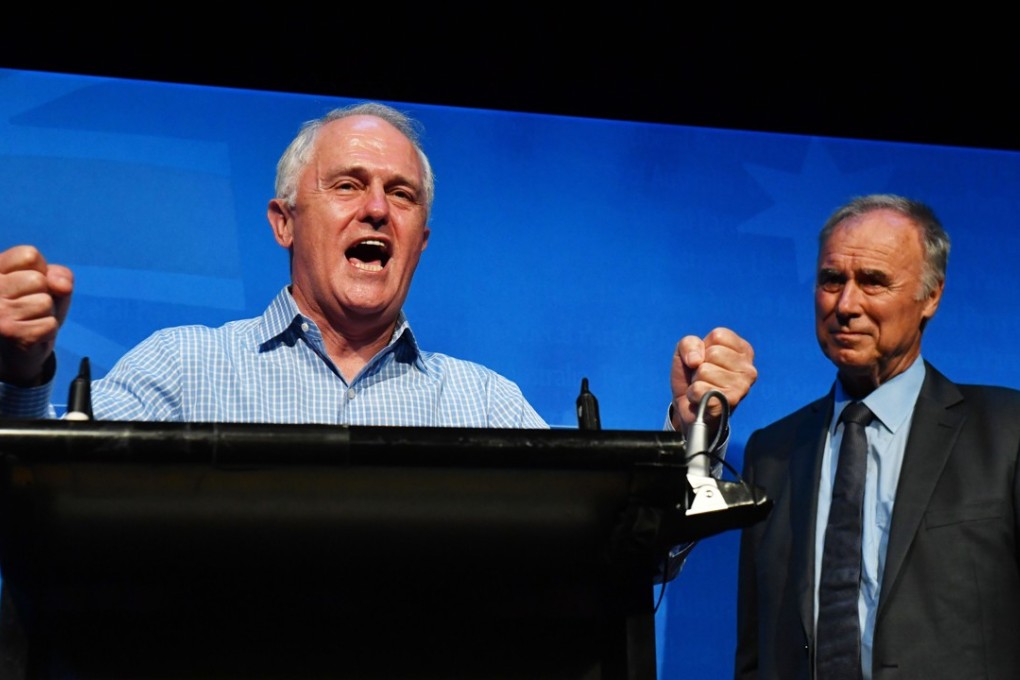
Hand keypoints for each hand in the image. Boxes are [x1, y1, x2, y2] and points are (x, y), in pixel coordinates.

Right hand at [0, 245, 73, 385]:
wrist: (15, 352)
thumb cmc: (31, 312)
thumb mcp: (48, 286)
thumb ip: (58, 275)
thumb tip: (62, 285)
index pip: (29, 255)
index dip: (40, 271)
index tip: (26, 286)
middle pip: (38, 279)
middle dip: (43, 294)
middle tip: (28, 309)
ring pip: (45, 302)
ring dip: (45, 314)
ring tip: (29, 321)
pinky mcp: (10, 333)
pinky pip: (49, 324)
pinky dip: (47, 331)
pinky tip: (31, 335)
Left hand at [670, 327, 756, 436]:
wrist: (689, 407)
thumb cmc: (692, 375)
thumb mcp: (686, 351)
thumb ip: (688, 343)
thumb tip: (696, 360)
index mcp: (743, 350)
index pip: (718, 336)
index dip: (703, 348)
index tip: (706, 360)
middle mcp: (748, 369)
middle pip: (713, 353)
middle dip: (700, 365)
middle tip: (704, 377)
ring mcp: (742, 387)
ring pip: (705, 371)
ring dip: (697, 380)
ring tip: (704, 387)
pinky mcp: (730, 402)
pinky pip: (700, 389)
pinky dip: (694, 394)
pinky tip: (702, 399)